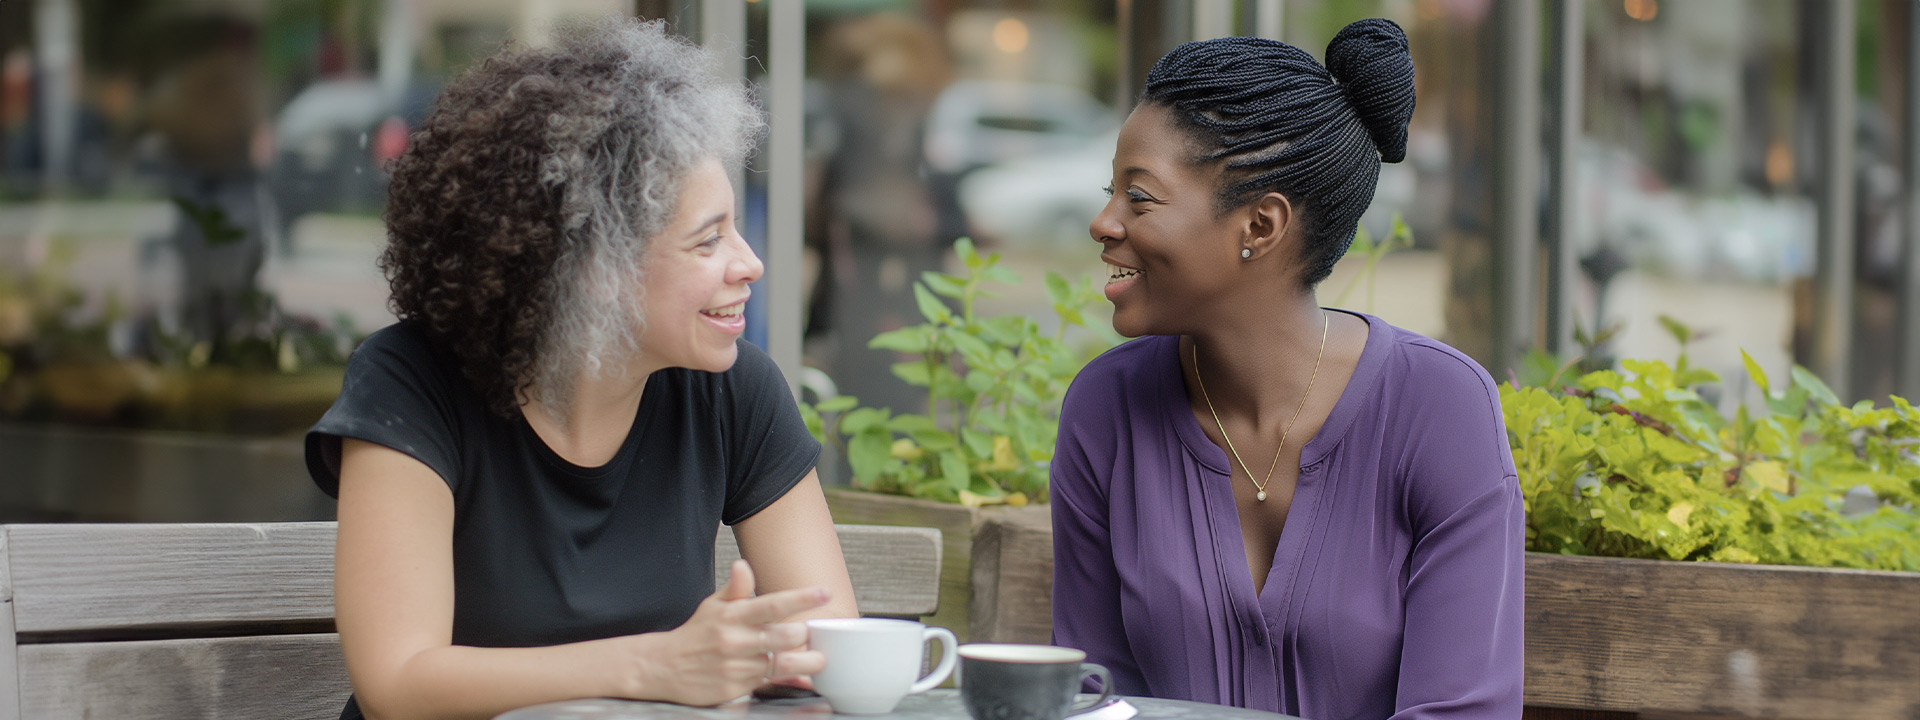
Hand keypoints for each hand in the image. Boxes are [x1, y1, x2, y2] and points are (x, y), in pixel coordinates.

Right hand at [624, 560, 830, 705]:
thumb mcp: (712, 606)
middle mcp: (735, 640)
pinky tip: (799, 677)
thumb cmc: (695, 635)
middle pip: (785, 636)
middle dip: (805, 635)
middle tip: (814, 633)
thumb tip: (744, 565)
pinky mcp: (735, 689)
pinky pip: (770, 684)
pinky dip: (788, 680)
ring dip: (806, 662)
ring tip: (817, 658)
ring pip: (783, 664)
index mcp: (732, 615)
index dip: (801, 598)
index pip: (772, 603)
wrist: (662, 667)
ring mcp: (736, 667)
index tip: (824, 593)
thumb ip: (735, 587)